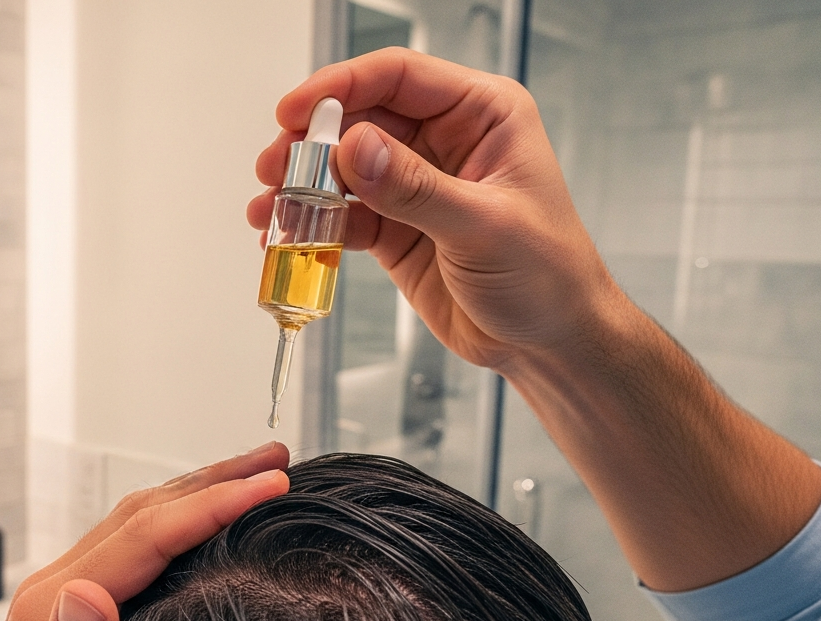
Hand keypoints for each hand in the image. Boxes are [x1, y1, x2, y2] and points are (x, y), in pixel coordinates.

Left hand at [0, 442, 290, 620]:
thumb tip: (89, 597)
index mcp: (51, 609)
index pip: (145, 535)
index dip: (213, 504)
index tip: (271, 484)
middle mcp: (56, 591)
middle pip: (144, 512)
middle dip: (215, 479)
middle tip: (277, 460)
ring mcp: (63, 600)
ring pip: (138, 524)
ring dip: (197, 493)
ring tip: (248, 477)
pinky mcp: (72, 617)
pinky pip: (132, 550)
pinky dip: (178, 526)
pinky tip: (199, 536)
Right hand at [248, 48, 628, 374]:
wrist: (549, 343)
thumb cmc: (549, 276)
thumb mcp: (483, 227)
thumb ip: (415, 188)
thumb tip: (357, 149)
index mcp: (483, 116)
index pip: (400, 77)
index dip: (342, 86)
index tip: (297, 111)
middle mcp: (446, 141)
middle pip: (361, 118)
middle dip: (312, 141)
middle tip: (276, 167)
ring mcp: (417, 184)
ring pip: (344, 166)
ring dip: (303, 183)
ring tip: (270, 205)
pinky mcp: (396, 226)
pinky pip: (343, 212)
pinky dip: (311, 222)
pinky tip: (286, 233)